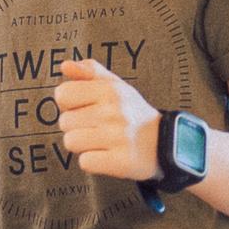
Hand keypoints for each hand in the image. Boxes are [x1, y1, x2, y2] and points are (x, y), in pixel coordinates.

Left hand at [54, 58, 160, 180]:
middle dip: (77, 126)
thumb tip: (65, 65)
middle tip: (97, 127)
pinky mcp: (120, 162)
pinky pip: (85, 162)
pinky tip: (107, 154)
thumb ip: (89, 72)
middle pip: (64, 121)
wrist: (165, 141)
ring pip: (71, 142)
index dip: (70, 103)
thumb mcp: (115, 86)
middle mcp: (114, 112)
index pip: (63, 94)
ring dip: (82, 145)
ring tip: (101, 141)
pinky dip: (93, 162)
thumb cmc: (133, 113)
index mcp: (110, 90)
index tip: (84, 107)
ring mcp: (118, 138)